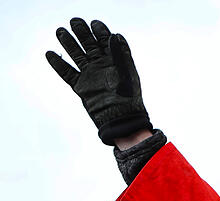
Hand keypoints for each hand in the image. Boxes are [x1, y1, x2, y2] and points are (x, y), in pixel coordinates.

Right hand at [46, 18, 150, 144]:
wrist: (121, 119)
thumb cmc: (128, 98)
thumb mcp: (127, 74)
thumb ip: (119, 55)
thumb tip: (114, 35)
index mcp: (114, 62)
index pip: (105, 42)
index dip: (100, 31)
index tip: (94, 23)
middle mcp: (101, 66)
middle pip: (88, 45)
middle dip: (82, 32)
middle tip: (75, 21)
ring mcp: (90, 76)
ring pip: (76, 56)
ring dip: (69, 43)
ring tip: (60, 31)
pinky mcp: (81, 87)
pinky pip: (67, 73)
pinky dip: (58, 64)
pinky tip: (50, 53)